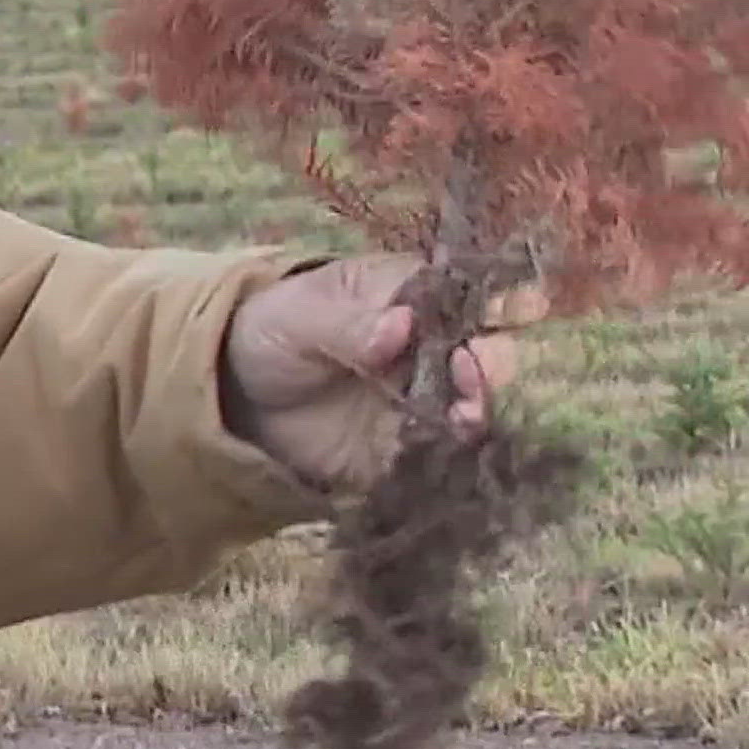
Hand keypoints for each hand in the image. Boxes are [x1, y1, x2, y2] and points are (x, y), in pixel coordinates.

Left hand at [219, 254, 543, 490]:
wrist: (235, 396)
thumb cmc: (272, 332)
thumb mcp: (298, 318)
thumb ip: (348, 324)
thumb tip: (400, 325)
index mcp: (410, 294)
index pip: (466, 294)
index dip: (496, 301)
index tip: (514, 310)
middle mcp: (432, 345)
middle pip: (483, 350)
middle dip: (490, 360)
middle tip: (468, 368)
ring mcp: (425, 397)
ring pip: (472, 403)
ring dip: (478, 409)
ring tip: (465, 416)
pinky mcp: (408, 445)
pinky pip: (441, 451)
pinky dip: (450, 454)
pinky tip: (444, 451)